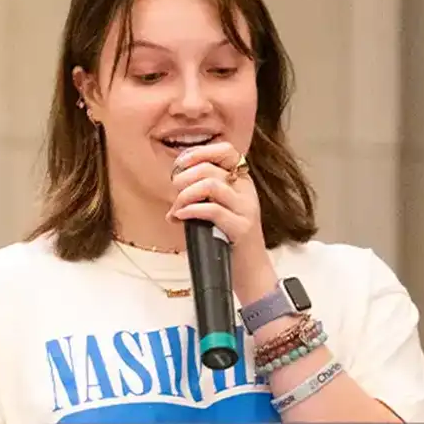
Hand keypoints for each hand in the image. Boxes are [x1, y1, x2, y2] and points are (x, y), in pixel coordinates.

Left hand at [165, 141, 277, 304]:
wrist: (250, 272)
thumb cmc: (228, 241)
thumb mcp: (217, 210)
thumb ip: (201, 195)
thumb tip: (175, 188)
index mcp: (241, 182)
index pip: (225, 150)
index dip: (199, 152)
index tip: (180, 165)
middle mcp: (246, 191)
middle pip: (210, 168)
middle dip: (184, 178)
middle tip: (174, 193)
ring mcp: (245, 208)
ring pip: (211, 185)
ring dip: (185, 195)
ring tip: (177, 208)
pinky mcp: (241, 227)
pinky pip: (212, 210)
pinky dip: (191, 210)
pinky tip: (181, 217)